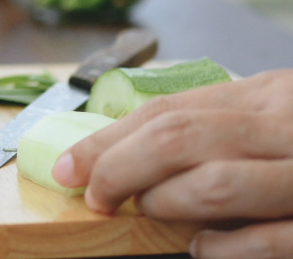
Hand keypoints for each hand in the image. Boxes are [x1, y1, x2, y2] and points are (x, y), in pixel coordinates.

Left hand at [52, 69, 292, 258]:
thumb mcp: (270, 115)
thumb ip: (215, 125)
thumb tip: (123, 149)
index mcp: (267, 96)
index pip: (166, 110)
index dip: (107, 140)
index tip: (68, 167)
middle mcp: (289, 126)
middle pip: (180, 137)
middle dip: (120, 167)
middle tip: (94, 195)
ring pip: (218, 184)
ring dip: (165, 203)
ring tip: (148, 213)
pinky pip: (271, 239)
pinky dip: (224, 247)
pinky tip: (203, 246)